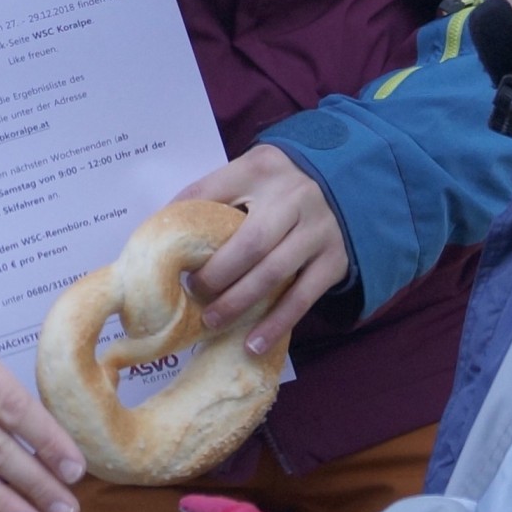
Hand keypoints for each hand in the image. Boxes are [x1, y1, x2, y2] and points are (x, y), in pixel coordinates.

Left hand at [178, 145, 348, 352]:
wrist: (349, 182)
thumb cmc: (281, 186)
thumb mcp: (249, 174)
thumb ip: (213, 194)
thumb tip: (162, 235)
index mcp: (261, 168)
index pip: (213, 193)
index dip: (186, 226)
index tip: (170, 257)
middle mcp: (294, 196)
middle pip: (250, 243)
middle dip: (217, 275)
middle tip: (194, 294)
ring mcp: (319, 229)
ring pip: (274, 273)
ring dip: (239, 302)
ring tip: (212, 322)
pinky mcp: (335, 259)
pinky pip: (302, 297)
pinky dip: (276, 324)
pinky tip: (253, 344)